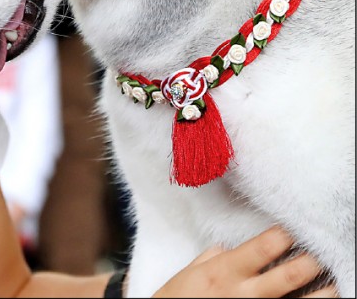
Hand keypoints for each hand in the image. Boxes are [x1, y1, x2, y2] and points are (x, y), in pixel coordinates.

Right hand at [153, 226, 336, 297]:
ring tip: (333, 287)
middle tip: (322, 255)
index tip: (293, 230)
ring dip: (319, 295)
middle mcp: (243, 293)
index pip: (262, 248)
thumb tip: (226, 249)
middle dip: (310, 264)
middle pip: (288, 277)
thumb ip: (210, 259)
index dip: (282, 237)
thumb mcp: (187, 273)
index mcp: (224, 271)